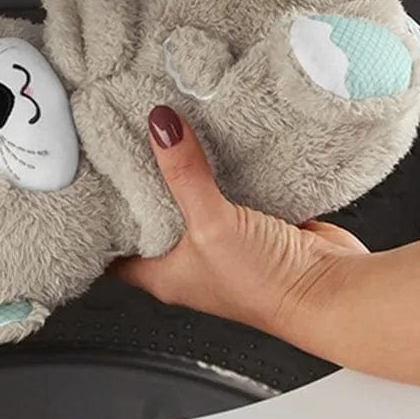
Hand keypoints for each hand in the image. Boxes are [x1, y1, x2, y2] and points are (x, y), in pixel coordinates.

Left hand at [112, 107, 367, 336]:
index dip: (98, 216)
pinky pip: (231, 189)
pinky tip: (217, 140)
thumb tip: (160, 127)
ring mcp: (222, 242)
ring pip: (192, 198)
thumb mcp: (210, 225)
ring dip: (184, 170)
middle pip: (151, 215)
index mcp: (162, 275)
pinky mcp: (254, 224)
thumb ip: (183, 173)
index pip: (112, 247)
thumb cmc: (265, 286)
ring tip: (166, 131)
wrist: (330, 291)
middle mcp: (188, 261)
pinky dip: (224, 167)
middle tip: (125, 139)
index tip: (89, 176)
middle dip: (141, 181)